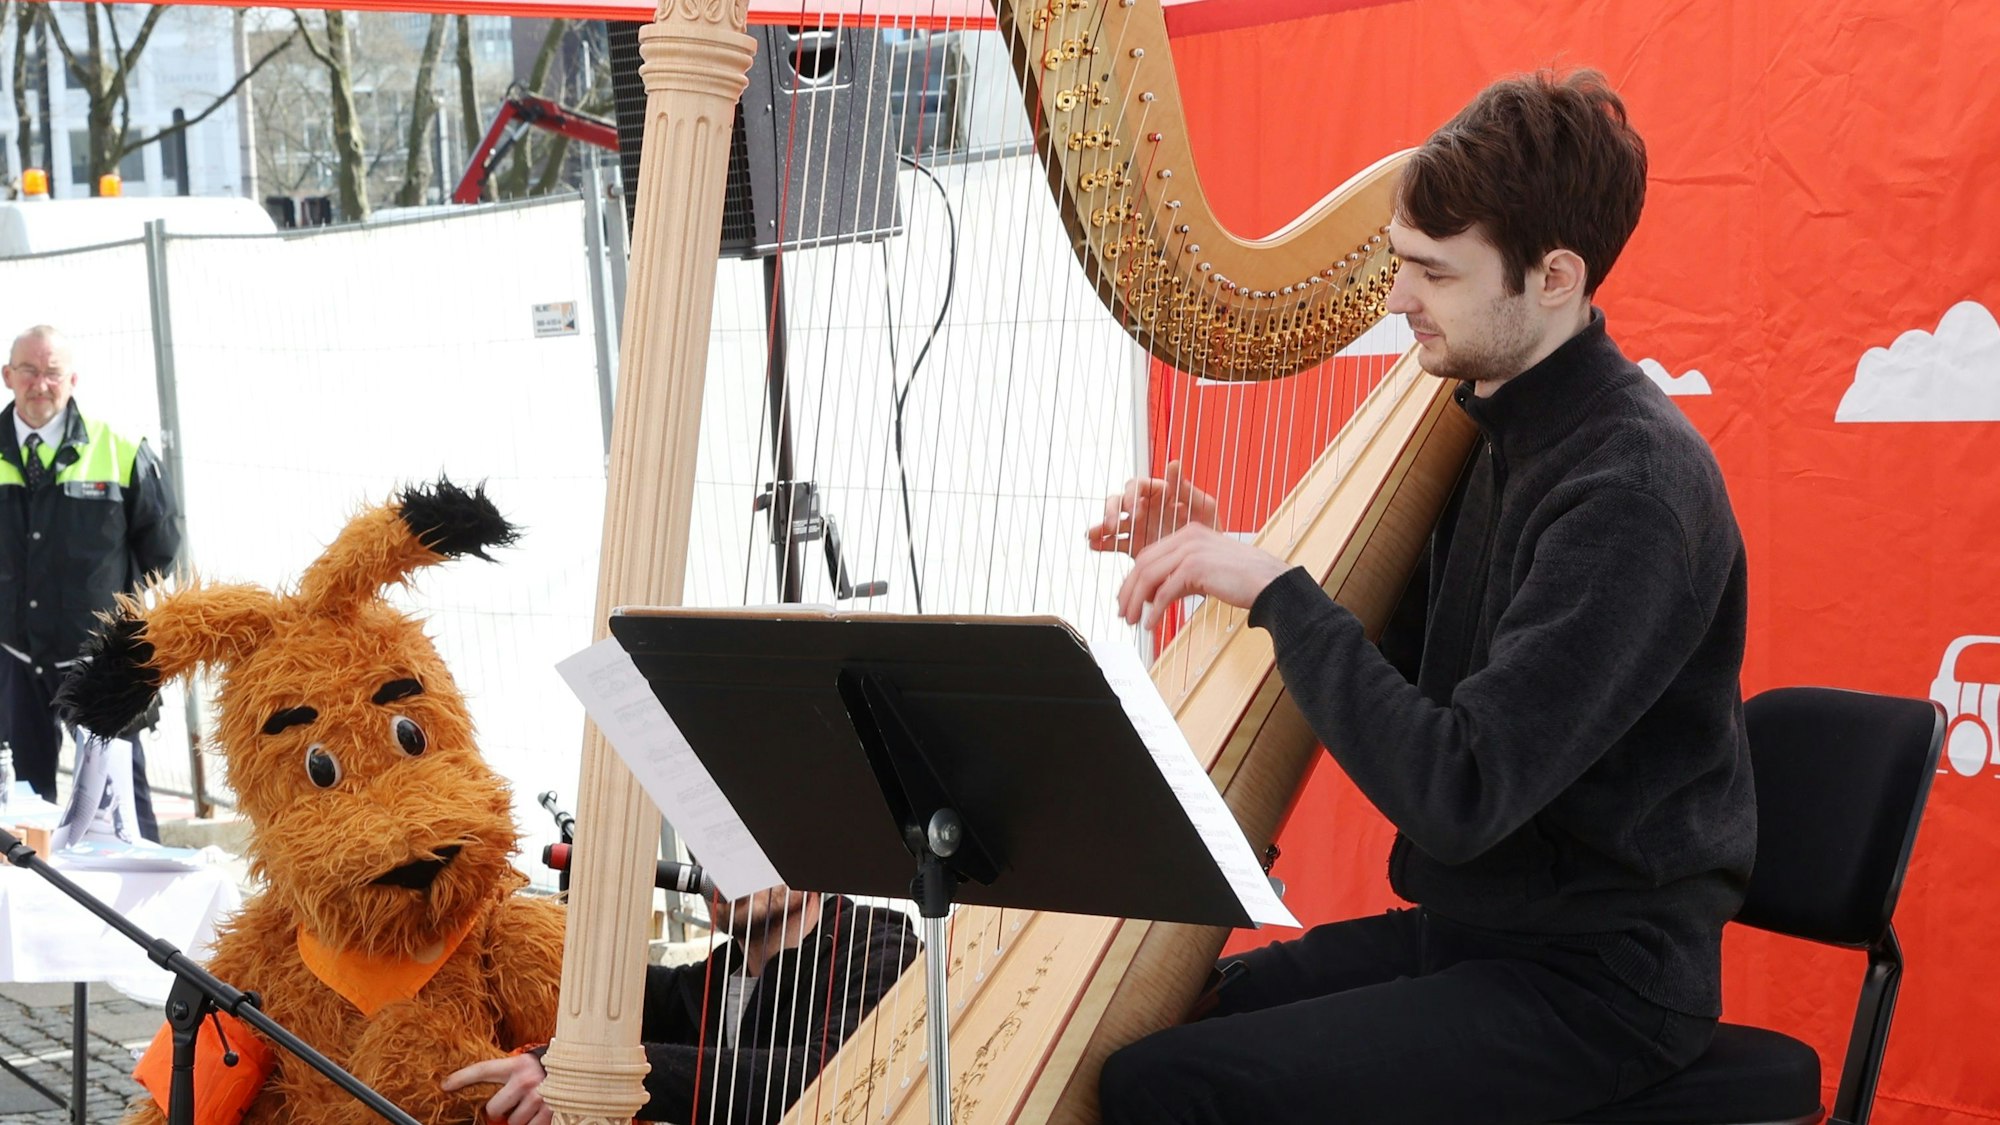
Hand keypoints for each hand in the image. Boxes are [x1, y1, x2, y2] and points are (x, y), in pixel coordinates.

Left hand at [442, 1054, 550, 1124]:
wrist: (576, 1070)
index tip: (445, 1086)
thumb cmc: (543, 1070)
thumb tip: (476, 1094)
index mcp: (517, 1065)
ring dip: (518, 1119)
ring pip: (512, 1122)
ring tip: (529, 1106)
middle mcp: (526, 1080)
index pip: (483, 1070)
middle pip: (494, 1109)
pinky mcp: (549, 1111)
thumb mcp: (523, 1066)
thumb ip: (505, 1077)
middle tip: (508, 1105)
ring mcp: (538, 1097)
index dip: (462, 1078)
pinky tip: (538, 1113)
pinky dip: (531, 1124)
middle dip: (498, 1111)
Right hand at [1086, 460, 1219, 557]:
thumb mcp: (1203, 507)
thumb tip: (1174, 463)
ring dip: (1101, 525)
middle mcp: (1146, 507)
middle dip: (1113, 510)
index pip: (1138, 486)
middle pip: (1119, 501)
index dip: (1131, 495)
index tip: (1135, 510)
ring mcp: (1138, 527)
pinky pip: (1113, 542)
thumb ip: (1186, 487)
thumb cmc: (1210, 529)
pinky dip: (1102, 542)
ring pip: (1112, 520)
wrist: (1208, 562)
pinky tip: (1094, 545)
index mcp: (1160, 494)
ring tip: (1093, 534)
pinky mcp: (1133, 546)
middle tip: (1113, 525)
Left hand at [1117, 524, 1290, 629]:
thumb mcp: (1207, 571)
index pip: (1150, 554)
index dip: (1134, 579)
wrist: (1271, 584)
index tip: (1128, 599)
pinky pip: (1165, 592)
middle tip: (1123, 612)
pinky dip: (1154, 610)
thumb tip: (1157, 597)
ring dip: (1136, 602)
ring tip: (1131, 621)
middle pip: (1143, 563)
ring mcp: (1191, 550)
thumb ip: (1182, 577)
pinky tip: (1150, 624)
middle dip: (1129, 591)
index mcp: (1190, 533)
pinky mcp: (1195, 568)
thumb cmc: (1245, 580)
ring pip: (1149, 576)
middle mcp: (1188, 536)